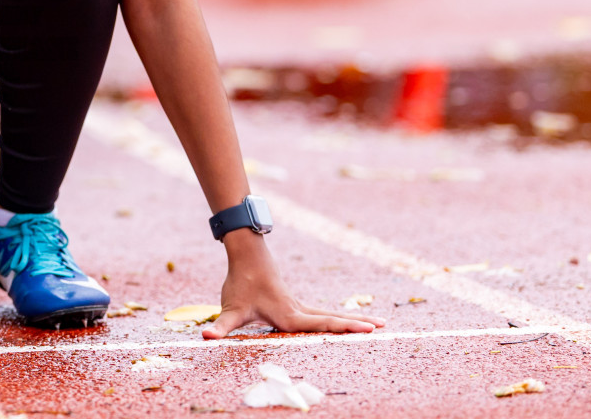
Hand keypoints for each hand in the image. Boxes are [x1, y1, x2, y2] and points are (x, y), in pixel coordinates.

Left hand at [202, 233, 384, 338]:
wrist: (246, 254)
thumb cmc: (239, 283)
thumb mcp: (230, 310)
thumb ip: (220, 327)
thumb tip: (205, 337)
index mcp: (289, 316)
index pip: (321, 325)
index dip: (344, 328)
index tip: (366, 329)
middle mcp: (299, 310)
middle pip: (333, 319)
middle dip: (356, 325)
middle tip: (384, 327)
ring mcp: (299, 305)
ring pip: (330, 314)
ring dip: (351, 320)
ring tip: (377, 324)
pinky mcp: (295, 303)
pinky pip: (322, 313)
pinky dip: (338, 318)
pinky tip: (346, 322)